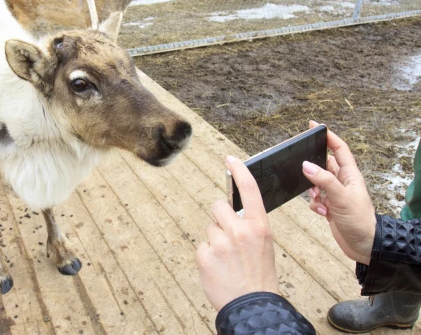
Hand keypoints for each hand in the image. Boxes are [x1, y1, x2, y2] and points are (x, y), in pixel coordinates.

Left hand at [196, 156, 278, 310]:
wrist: (252, 306)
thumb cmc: (259, 275)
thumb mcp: (263, 245)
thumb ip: (248, 226)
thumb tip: (230, 213)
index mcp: (259, 226)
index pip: (249, 190)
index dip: (239, 171)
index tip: (230, 159)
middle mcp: (239, 230)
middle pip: (218, 206)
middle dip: (220, 219)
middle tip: (229, 239)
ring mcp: (220, 243)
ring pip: (209, 228)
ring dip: (215, 240)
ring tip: (227, 260)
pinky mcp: (205, 255)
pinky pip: (202, 246)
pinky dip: (208, 256)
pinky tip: (219, 269)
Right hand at [304, 121, 375, 264]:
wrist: (364, 246)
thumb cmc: (360, 222)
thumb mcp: (341, 198)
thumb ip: (324, 180)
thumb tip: (306, 165)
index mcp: (350, 175)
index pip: (339, 149)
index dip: (328, 136)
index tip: (314, 126)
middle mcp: (342, 182)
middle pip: (323, 165)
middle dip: (313, 169)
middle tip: (303, 168)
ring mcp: (336, 194)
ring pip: (316, 183)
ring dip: (312, 191)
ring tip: (320, 200)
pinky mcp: (330, 206)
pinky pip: (315, 198)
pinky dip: (315, 204)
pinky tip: (323, 212)